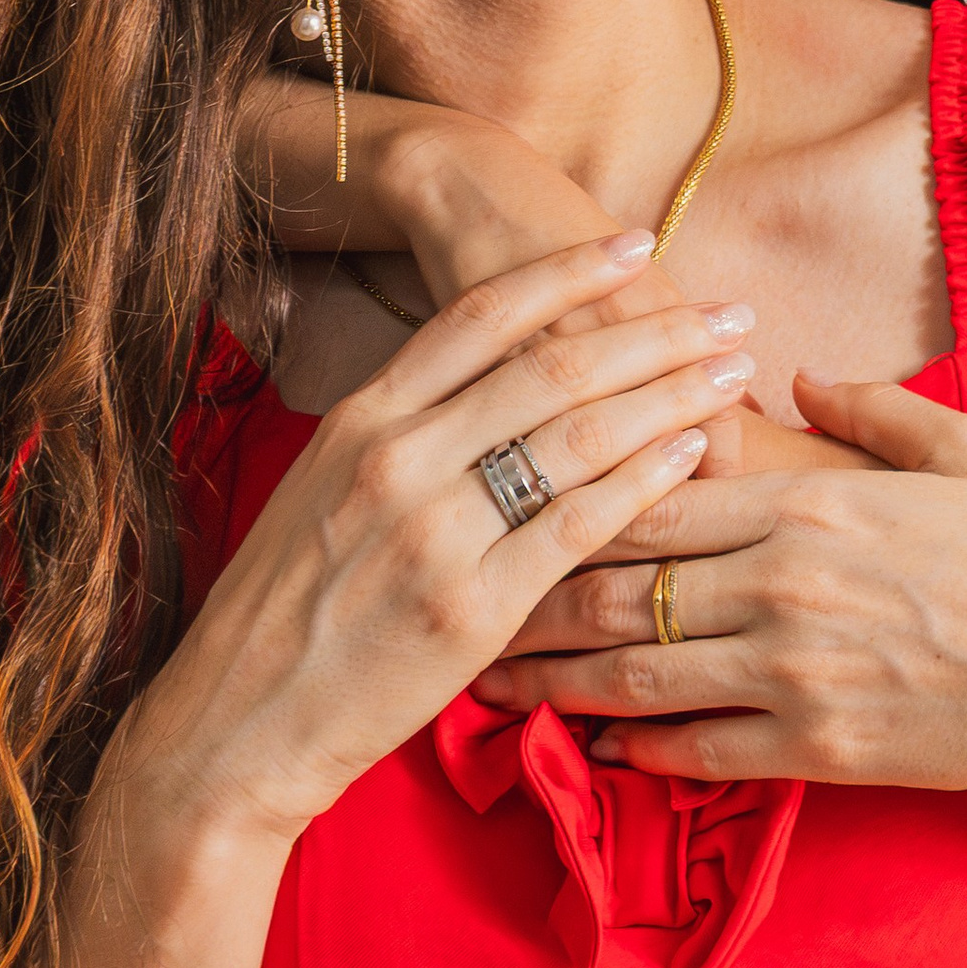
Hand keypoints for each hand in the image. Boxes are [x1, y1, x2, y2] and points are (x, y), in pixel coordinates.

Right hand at [89, 236, 762, 877]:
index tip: (637, 244)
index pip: (482, 315)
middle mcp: (397, 457)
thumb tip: (481, 387)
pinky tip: (696, 455)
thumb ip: (397, 435)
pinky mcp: (472, 608)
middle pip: (552, 365)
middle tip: (727, 310)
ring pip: (580, 435)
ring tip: (733, 371)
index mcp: (360, 419)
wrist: (233, 723)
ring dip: (672, 394)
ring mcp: (434, 531)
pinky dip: (646, 481)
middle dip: (655, 330)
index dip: (567, 272)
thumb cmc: (282, 611)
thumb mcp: (321, 491)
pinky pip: (580, 525)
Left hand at [476, 372, 966, 797]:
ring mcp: (794, 671)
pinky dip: (633, 748)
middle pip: (614, 583)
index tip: (507, 500)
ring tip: (490, 683)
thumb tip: (800, 376)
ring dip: (552, 680)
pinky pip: (697, 749)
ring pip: (634, 672)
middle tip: (457, 602)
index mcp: (808, 502)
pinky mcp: (817, 749)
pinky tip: (591, 743)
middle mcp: (783, 583)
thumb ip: (872, 411)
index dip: (563, 498)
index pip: (646, 493)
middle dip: (524, 595)